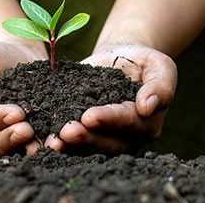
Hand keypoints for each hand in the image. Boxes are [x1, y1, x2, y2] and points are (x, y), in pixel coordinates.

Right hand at [0, 41, 46, 157]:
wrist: (15, 57)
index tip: (14, 112)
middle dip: (10, 138)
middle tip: (27, 130)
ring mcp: (5, 144)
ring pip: (15, 153)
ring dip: (32, 149)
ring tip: (49, 142)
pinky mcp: (28, 142)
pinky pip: (36, 148)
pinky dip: (49, 145)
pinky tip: (61, 140)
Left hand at [44, 43, 177, 154]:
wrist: (122, 57)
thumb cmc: (144, 61)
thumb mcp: (160, 66)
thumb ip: (160, 86)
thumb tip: (147, 107)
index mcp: (147, 124)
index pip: (127, 122)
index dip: (108, 119)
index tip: (90, 116)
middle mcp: (126, 138)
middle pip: (107, 142)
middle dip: (86, 137)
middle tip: (66, 132)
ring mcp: (105, 139)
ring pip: (88, 147)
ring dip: (70, 146)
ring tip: (53, 141)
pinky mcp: (86, 134)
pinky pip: (73, 142)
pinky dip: (58, 141)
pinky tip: (44, 139)